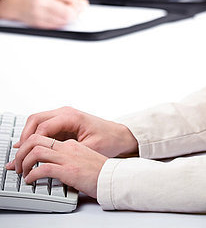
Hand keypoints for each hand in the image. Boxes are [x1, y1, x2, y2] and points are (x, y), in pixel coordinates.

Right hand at [0, 0, 88, 27]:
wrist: (20, 5)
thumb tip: (84, 4)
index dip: (77, 1)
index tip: (76, 1)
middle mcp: (43, 2)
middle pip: (69, 13)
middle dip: (76, 13)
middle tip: (76, 11)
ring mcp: (40, 14)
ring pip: (65, 21)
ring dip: (70, 19)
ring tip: (65, 13)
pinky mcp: (39, 25)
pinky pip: (58, 27)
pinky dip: (62, 23)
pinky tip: (58, 18)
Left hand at [8, 134, 105, 198]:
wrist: (114, 176)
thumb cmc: (100, 169)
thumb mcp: (83, 157)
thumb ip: (68, 155)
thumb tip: (52, 162)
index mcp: (71, 142)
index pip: (44, 135)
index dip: (28, 144)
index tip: (22, 154)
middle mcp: (68, 146)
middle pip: (35, 138)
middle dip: (21, 150)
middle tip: (17, 163)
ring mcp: (68, 157)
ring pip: (36, 151)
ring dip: (23, 162)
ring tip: (22, 172)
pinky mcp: (69, 170)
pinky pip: (43, 168)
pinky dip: (32, 175)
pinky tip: (30, 180)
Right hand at [14, 106, 137, 157]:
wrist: (119, 135)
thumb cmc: (108, 140)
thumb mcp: (89, 148)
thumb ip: (68, 152)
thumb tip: (49, 159)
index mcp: (71, 116)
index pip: (42, 127)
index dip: (30, 142)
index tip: (24, 158)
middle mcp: (65, 113)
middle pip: (35, 120)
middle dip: (24, 138)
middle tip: (17, 156)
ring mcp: (63, 116)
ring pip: (36, 122)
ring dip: (27, 137)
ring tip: (20, 155)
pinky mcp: (62, 123)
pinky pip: (43, 127)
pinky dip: (33, 137)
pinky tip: (26, 149)